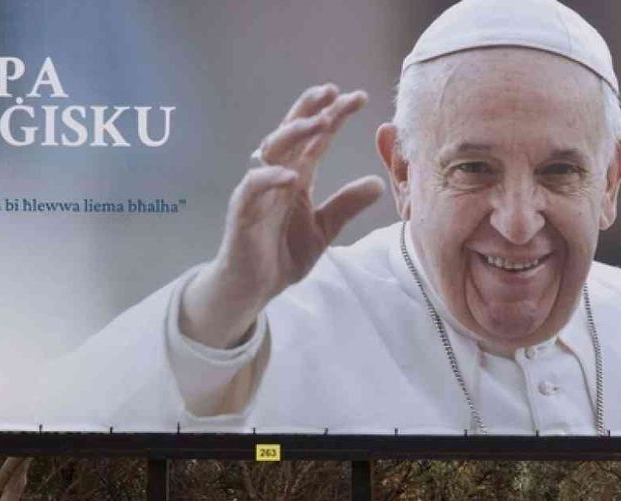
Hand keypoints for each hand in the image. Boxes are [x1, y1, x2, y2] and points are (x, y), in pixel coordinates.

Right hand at [180, 84, 385, 348]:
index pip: (316, 139)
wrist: (254, 288)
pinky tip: (291, 175)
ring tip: (319, 123)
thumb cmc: (282, 254)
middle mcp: (277, 177)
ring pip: (271, 151)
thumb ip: (346, 205)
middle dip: (311, 109)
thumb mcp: (323, 229)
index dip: (334, 115)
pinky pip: (252, 188)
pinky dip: (270, 178)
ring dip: (293, 134)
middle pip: (292, 133)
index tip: (359, 98)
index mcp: (297, 177)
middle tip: (333, 91)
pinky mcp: (242, 211)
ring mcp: (258, 191)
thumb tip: (378, 183)